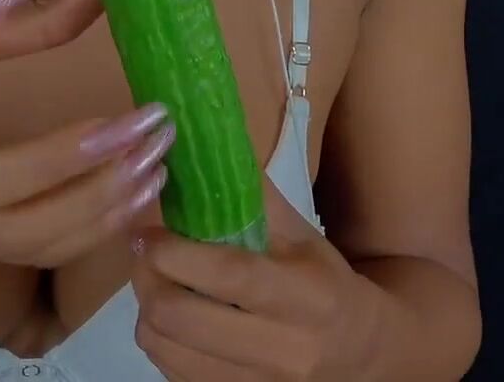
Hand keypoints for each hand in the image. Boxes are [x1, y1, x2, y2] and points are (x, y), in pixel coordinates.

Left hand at [131, 178, 383, 380]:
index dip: (176, 251)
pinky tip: (172, 317)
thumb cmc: (325, 283)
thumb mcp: (302, 236)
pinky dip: (159, 340)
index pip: (229, 275)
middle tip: (145, 253)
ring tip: (156, 283)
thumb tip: (205, 143)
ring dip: (146, 310)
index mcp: (306, 297)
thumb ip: (253, 196)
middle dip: (148, 278)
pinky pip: (170, 372)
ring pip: (165, 349)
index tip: (148, 230)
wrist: (358, 354)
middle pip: (181, 317)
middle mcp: (283, 349)